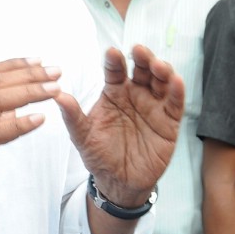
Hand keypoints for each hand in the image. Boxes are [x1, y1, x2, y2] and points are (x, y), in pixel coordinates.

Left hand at [56, 45, 183, 208]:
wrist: (118, 182)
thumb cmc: (99, 155)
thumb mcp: (82, 136)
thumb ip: (73, 116)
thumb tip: (57, 95)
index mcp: (113, 93)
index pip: (115, 70)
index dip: (114, 60)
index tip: (112, 52)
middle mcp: (135, 94)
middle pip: (141, 69)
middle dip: (142, 58)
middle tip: (139, 51)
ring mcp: (153, 106)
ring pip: (161, 81)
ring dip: (162, 70)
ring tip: (158, 66)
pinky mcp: (169, 121)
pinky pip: (175, 103)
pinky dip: (178, 91)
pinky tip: (176, 82)